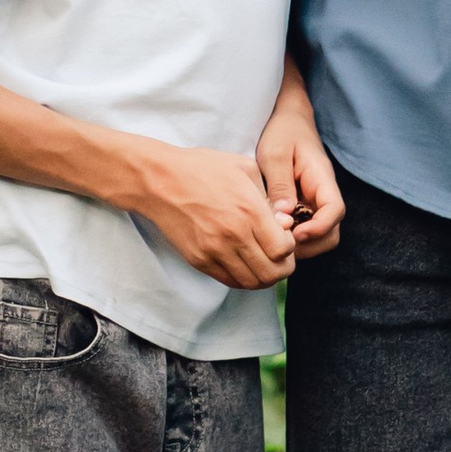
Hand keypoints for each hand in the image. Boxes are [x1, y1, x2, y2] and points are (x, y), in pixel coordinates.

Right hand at [128, 144, 297, 289]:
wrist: (160, 181)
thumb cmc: (203, 168)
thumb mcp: (245, 168)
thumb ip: (269, 197)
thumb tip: (285, 222)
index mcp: (249, 211)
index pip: (283, 250)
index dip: (290, 247)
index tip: (284, 235)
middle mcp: (234, 236)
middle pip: (272, 274)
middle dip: (283, 266)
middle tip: (280, 254)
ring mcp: (214, 252)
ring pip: (252, 283)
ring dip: (264, 276)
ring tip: (263, 260)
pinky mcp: (199, 261)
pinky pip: (229, 281)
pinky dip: (243, 278)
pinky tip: (244, 263)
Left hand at [256, 84, 344, 260]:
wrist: (288, 118)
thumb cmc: (283, 132)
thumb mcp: (275, 153)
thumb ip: (280, 184)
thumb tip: (283, 216)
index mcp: (322, 179)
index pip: (335, 210)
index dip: (319, 228)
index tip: (296, 234)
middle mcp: (323, 194)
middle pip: (331, 231)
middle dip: (310, 244)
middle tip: (281, 244)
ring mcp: (314, 201)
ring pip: (320, 234)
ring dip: (301, 244)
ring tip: (274, 238)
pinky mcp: (304, 205)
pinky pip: (305, 228)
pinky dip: (293, 236)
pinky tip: (272, 230)